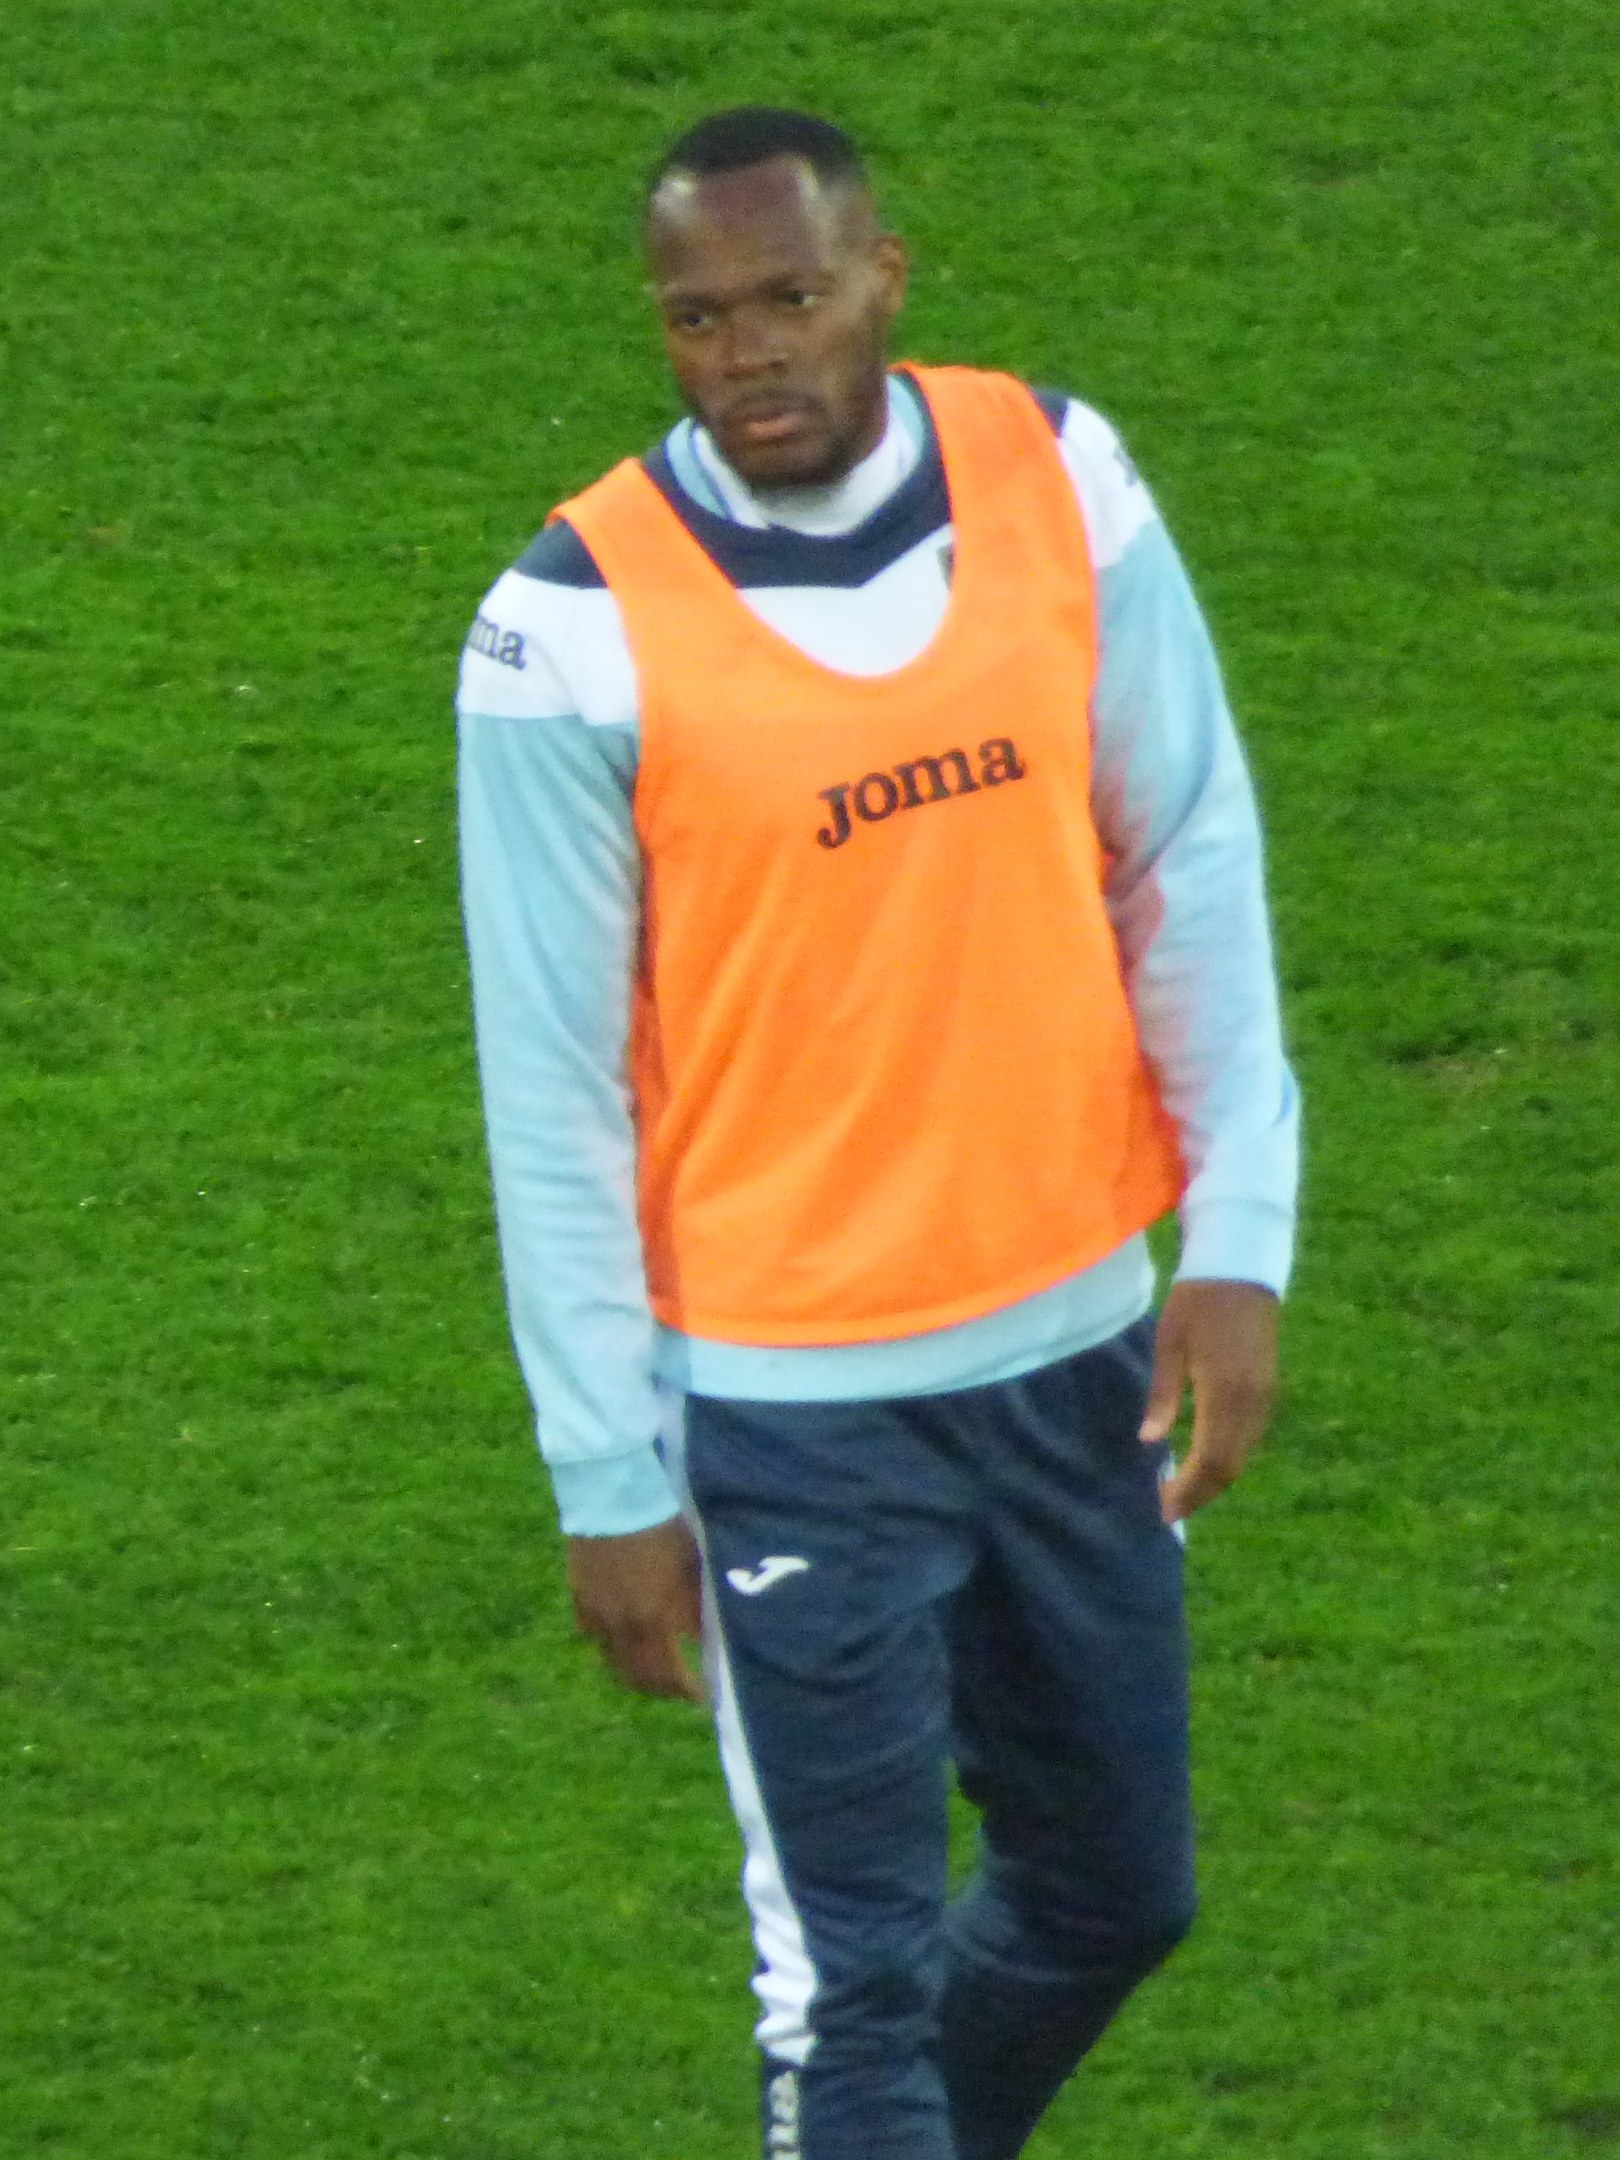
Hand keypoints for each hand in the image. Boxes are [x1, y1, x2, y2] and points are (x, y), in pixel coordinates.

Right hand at [565, 1516, 705, 1703]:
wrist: (613, 1497)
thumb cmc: (663, 1526)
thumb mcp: (693, 1565)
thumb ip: (698, 1606)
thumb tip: (708, 1635)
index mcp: (657, 1619)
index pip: (676, 1673)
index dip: (691, 1690)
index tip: (706, 1695)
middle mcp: (625, 1627)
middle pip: (643, 1678)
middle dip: (664, 1691)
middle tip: (681, 1691)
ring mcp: (598, 1617)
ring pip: (615, 1665)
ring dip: (637, 1677)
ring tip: (655, 1677)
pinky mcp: (580, 1602)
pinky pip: (596, 1639)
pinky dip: (612, 1649)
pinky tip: (624, 1643)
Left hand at [1139, 1279, 1278, 1522]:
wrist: (1241, 1267)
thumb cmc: (1196, 1301)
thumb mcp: (1169, 1343)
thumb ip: (1162, 1396)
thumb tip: (1149, 1443)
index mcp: (1225, 1392)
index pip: (1210, 1461)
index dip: (1189, 1491)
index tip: (1164, 1509)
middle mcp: (1252, 1403)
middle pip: (1230, 1466)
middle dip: (1200, 1493)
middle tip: (1169, 1509)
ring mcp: (1264, 1397)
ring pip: (1242, 1455)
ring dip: (1214, 1479)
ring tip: (1181, 1491)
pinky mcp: (1268, 1389)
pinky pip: (1249, 1437)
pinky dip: (1227, 1457)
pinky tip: (1203, 1460)